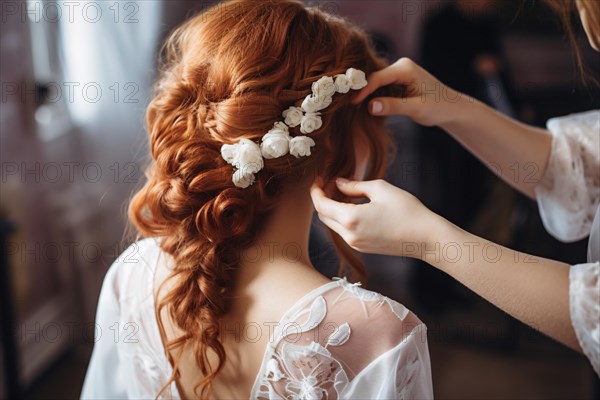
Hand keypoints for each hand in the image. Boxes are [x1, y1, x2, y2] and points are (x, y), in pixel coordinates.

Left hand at [310, 178, 441, 256]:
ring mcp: (355, 244)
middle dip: (323, 199)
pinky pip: (344, 231)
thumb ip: (354, 185)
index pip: (321, 204)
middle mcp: (349, 234)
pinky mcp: (362, 248)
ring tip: (345, 193)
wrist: (425, 238)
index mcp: (350, 218)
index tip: (318, 179)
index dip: (316, 190)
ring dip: (333, 209)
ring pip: (333, 224)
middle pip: (323, 216)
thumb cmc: (406, 210)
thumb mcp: (380, 189)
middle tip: (331, 184)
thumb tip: (338, 183)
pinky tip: (354, 206)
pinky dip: (343, 218)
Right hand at [352, 58, 466, 127]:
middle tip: (346, 106)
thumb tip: (369, 106)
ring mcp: (398, 73)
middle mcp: (400, 66)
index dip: (363, 90)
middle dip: (361, 91)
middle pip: (373, 79)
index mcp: (405, 68)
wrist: (452, 109)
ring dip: (366, 96)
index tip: (352, 103)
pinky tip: (365, 109)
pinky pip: (380, 89)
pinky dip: (374, 98)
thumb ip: (393, 106)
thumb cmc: (438, 107)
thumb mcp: (415, 109)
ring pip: (375, 84)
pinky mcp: (397, 82)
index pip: (378, 77)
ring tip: (353, 109)